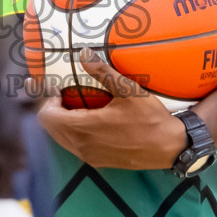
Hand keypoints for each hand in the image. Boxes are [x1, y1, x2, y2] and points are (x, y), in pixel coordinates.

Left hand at [33, 47, 185, 169]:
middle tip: (65, 94)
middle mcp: (82, 146)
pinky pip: (74, 147)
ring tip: (76, 106)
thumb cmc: (150, 118)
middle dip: (53, 110)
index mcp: (85, 128)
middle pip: (51, 129)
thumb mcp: (129, 91)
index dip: (48, 101)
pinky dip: (72, 133)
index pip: (48, 117)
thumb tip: (83, 53)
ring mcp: (89, 157)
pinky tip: (88, 121)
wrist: (169, 147)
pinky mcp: (98, 162)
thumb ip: (103, 72)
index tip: (59, 88)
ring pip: (61, 139)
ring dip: (62, 123)